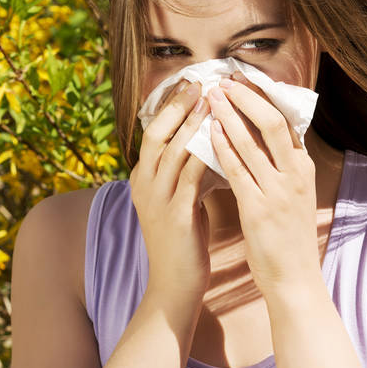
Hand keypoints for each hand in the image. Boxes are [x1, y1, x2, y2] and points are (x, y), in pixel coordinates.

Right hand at [130, 81, 210, 301]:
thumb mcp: (180, 199)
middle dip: (179, 106)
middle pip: (157, 133)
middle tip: (200, 82)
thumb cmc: (184, 242)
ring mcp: (156, 200)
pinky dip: (206, 155)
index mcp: (143, 179)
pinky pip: (191, 177)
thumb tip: (210, 143)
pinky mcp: (175, 217)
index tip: (191, 83)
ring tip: (214, 102)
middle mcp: (144, 185)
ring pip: (173, 151)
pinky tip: (224, 140)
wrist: (175, 285)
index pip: (153, 131)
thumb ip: (188, 172)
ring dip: (195, 124)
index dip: (171, 106)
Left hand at [207, 73, 321, 298]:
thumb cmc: (289, 239)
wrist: (294, 279)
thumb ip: (281, 168)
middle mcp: (295, 174)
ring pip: (252, 142)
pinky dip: (223, 147)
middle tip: (225, 80)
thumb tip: (263, 141)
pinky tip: (208, 132)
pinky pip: (237, 170)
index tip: (243, 80)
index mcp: (304, 169)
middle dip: (247, 97)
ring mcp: (278, 191)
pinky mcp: (259, 208)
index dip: (264, 97)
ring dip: (229, 115)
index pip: (287, 121)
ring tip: (211, 96)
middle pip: (273, 122)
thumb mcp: (293, 196)